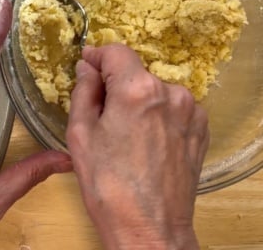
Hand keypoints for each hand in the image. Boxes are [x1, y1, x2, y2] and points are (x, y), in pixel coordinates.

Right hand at [67, 44, 208, 249]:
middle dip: (115, 85)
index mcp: (137, 90)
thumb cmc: (108, 185)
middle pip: (135, 73)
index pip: (116, 52)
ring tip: (123, 134)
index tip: (86, 64)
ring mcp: (190, 112)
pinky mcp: (200, 130)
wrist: (149, 228)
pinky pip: (172, 109)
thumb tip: (86, 69)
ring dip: (137, 101)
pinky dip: (156, 115)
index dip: (97, 55)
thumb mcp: (80, 133)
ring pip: (154, 91)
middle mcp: (170, 93)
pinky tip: (144, 142)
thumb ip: (83, 91)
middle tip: (99, 112)